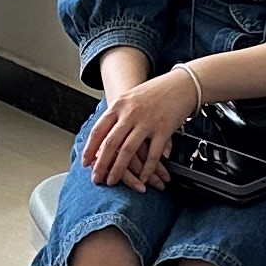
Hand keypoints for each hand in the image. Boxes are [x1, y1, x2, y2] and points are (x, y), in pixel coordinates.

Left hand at [81, 69, 199, 189]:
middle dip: (101, 164)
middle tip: (95, 178)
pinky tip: (142, 179)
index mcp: (119, 105)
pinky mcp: (163, 130)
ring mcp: (147, 122)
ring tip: (113, 181)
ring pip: (128, 151)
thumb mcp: (129, 98)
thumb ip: (116, 115)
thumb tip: (102, 135)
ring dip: (118, 169)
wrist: (180, 84)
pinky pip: (152, 155)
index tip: (85, 162)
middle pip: (110, 143)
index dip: (90, 149)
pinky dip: (146, 170)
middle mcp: (130, 114)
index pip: (98, 130)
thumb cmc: (154, 92)